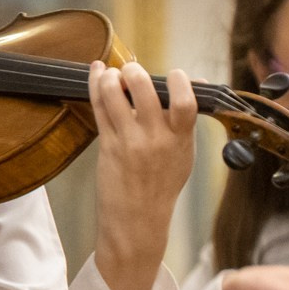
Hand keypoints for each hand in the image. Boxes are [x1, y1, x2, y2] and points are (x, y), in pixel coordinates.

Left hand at [90, 60, 197, 289]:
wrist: (138, 219)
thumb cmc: (162, 185)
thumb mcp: (184, 155)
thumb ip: (184, 123)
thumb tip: (192, 86)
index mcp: (181, 140)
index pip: (185, 102)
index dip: (180, 80)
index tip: (175, 74)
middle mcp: (156, 138)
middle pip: (144, 89)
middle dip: (135, 71)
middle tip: (132, 70)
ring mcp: (129, 141)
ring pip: (115, 94)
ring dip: (111, 76)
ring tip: (112, 74)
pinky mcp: (107, 145)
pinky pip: (99, 108)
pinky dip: (96, 86)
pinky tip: (97, 76)